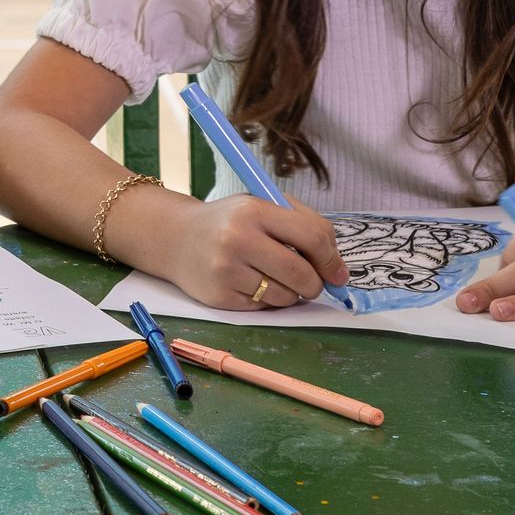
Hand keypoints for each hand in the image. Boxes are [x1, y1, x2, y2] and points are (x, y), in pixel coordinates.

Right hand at [152, 193, 346, 312]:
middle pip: (301, 273)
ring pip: (284, 296)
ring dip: (290, 293)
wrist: (176, 238)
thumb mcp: (262, 207)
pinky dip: (267, 301)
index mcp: (255, 210)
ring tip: (274, 278)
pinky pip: (262, 308)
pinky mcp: (218, 296)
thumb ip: (303, 226)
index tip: (338, 273)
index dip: (332, 259)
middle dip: (316, 284)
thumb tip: (338, 269)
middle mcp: (238, 238)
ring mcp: (226, 270)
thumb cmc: (230, 222)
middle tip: (313, 285)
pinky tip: (252, 284)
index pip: (311, 236)